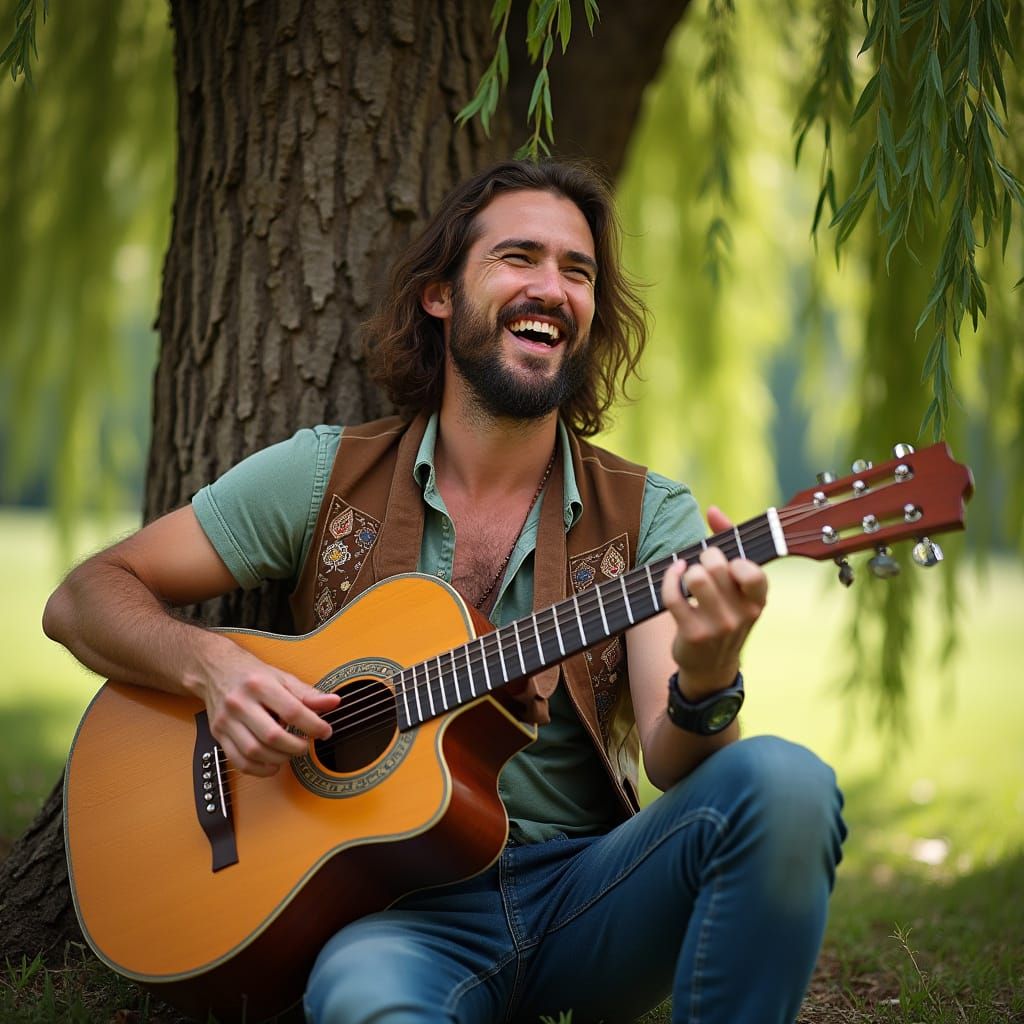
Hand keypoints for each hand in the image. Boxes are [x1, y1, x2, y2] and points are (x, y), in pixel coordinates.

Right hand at [188, 638, 340, 776]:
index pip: (292, 711)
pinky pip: (238, 761)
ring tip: (290, 753)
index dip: (313, 726)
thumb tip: (334, 702)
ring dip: (279, 758)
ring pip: (254, 751)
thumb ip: (308, 694)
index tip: (325, 732)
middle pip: (272, 736)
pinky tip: (272, 763)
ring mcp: (226, 720)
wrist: (216, 669)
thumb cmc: (253, 675)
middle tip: (306, 746)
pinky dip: (259, 769)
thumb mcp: (283, 678)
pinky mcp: (218, 734)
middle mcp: (240, 702)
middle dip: (296, 747)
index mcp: (259, 684)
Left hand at [659, 505, 767, 699]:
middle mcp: (742, 615)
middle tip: (703, 563)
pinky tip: (674, 574)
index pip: (753, 572)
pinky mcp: (692, 634)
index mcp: (758, 600)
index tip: (728, 560)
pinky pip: (674, 594)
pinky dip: (669, 578)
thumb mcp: (736, 586)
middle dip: (705, 556)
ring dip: (687, 569)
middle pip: (718, 565)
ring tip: (689, 573)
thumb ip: (730, 542)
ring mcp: (717, 626)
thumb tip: (712, 510)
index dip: (736, 559)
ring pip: (696, 578)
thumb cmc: (723, 613)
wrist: (711, 667)